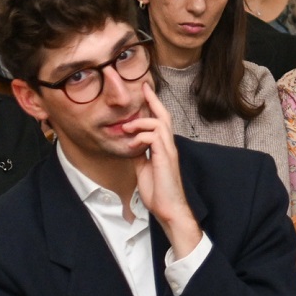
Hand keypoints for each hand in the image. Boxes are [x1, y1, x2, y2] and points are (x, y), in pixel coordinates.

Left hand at [129, 81, 200, 255]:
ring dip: (140, 122)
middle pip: (164, 116)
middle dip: (153, 100)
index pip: (160, 121)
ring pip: (159, 123)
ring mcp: (168, 151)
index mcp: (163, 148)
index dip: (153, 106)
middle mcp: (168, 146)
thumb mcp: (143, 168)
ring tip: (126, 128)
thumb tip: (131, 144)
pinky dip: (140, 137)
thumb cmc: (158, 192)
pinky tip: (132, 144)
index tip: (145, 92)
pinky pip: (154, 137)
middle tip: (143, 87)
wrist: (168, 208)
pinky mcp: (165, 158)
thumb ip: (139, 154)